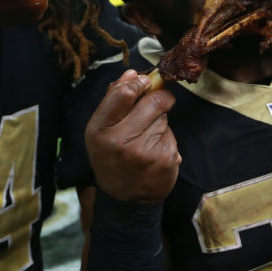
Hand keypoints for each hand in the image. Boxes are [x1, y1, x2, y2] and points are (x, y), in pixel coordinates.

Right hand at [85, 69, 180, 203]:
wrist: (124, 197)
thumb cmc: (110, 156)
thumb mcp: (100, 129)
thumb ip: (113, 99)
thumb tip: (132, 73)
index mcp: (100, 130)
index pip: (123, 94)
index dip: (138, 82)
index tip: (145, 81)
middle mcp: (121, 141)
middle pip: (153, 101)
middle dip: (159, 97)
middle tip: (158, 102)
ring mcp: (146, 152)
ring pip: (164, 118)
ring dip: (160, 120)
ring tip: (146, 136)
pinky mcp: (166, 160)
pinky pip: (171, 135)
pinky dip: (165, 138)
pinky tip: (155, 150)